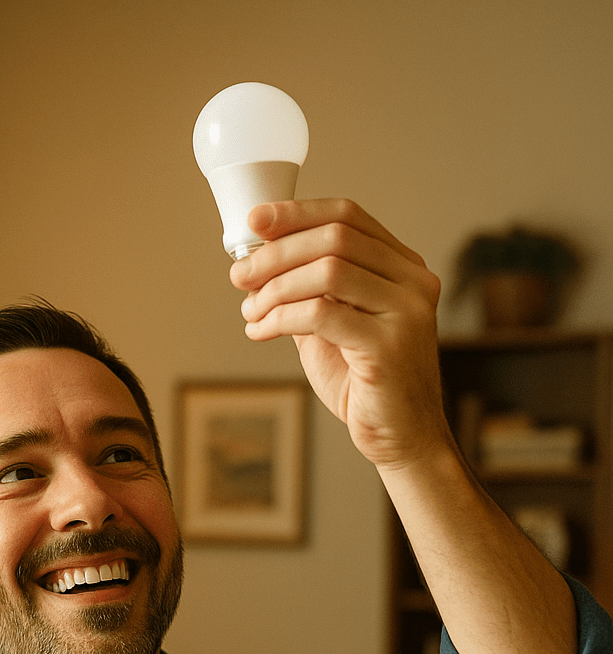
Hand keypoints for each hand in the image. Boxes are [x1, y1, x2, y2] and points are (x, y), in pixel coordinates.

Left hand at [229, 199, 451, 472]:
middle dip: (277, 253)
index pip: (349, 216)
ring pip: (328, 271)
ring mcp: (406, 312)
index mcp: (404, 269)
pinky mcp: (388, 346)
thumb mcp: (334, 328)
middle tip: (240, 276)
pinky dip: (280, 318)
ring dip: (275, 288)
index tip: (256, 221)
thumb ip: (309, 292)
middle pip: (335, 238)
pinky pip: (321, 314)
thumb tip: (259, 263)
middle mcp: (413, 282)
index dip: (298, 214)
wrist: (402, 439)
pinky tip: (261, 331)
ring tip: (250, 312)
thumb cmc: (367, 386)